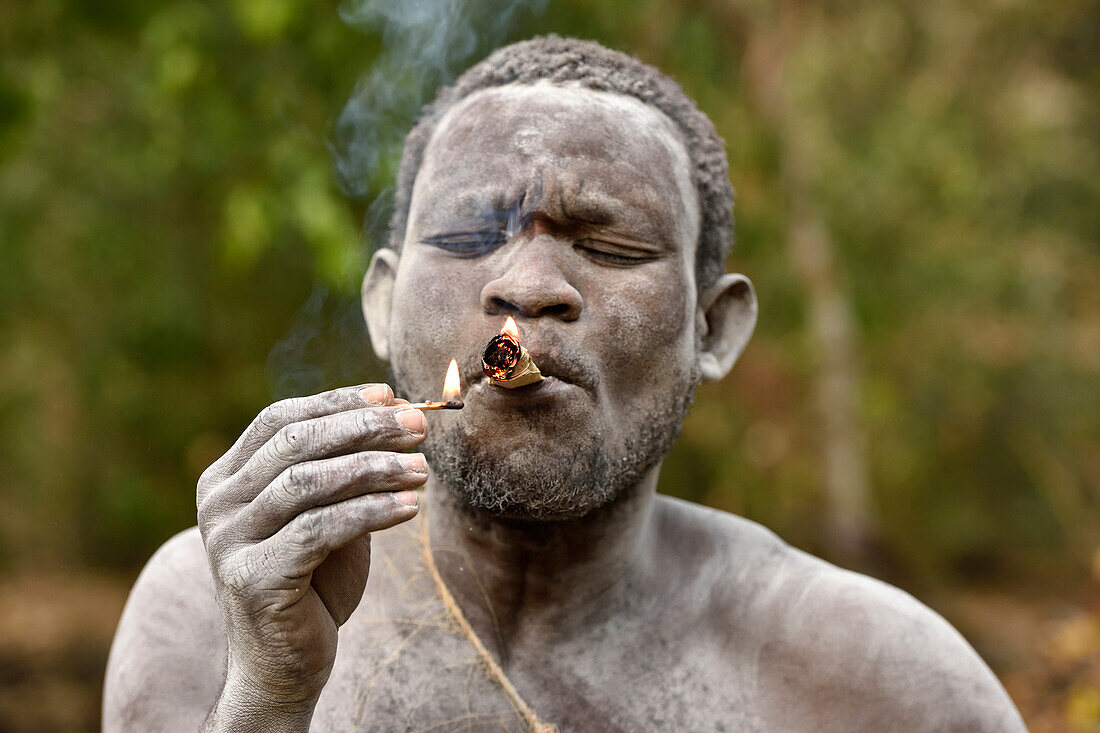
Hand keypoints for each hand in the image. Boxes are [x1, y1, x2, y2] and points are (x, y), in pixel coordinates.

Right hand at [195, 383, 426, 725]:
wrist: (285, 663)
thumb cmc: (313, 581)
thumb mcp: (328, 511)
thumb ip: (344, 466)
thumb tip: (397, 408)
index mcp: (226, 479)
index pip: (280, 419)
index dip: (337, 402)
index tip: (391, 395)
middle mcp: (218, 504)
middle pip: (295, 444)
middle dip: (364, 428)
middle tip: (419, 425)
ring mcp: (228, 542)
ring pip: (308, 483)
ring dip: (374, 468)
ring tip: (422, 469)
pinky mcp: (252, 578)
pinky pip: (320, 530)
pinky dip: (371, 513)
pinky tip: (410, 509)